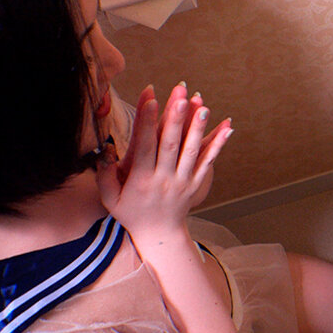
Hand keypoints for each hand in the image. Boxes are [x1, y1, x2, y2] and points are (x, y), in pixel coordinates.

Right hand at [96, 84, 232, 238]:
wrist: (159, 235)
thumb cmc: (131, 213)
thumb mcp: (110, 199)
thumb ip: (104, 175)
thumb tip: (104, 151)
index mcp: (141, 179)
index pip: (145, 146)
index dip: (147, 123)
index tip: (150, 100)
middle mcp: (164, 178)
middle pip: (171, 145)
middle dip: (176, 119)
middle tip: (181, 97)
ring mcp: (183, 181)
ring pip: (192, 151)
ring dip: (198, 128)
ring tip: (204, 107)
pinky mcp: (197, 183)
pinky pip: (208, 161)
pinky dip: (218, 144)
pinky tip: (227, 128)